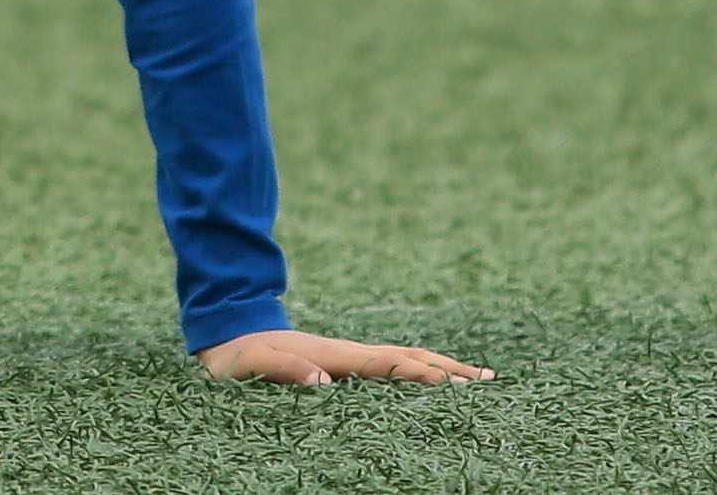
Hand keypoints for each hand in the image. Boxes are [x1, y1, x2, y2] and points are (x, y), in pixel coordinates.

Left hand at [199, 329, 493, 387]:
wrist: (227, 332)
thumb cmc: (238, 357)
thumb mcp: (251, 365)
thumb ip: (283, 370)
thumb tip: (321, 379)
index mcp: (333, 355)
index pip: (386, 365)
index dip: (420, 375)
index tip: (456, 384)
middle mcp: (348, 352)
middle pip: (408, 357)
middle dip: (448, 368)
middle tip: (489, 380)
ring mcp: (349, 355)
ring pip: (404, 359)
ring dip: (441, 367)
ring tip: (478, 378)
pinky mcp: (345, 362)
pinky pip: (391, 366)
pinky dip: (419, 371)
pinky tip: (434, 381)